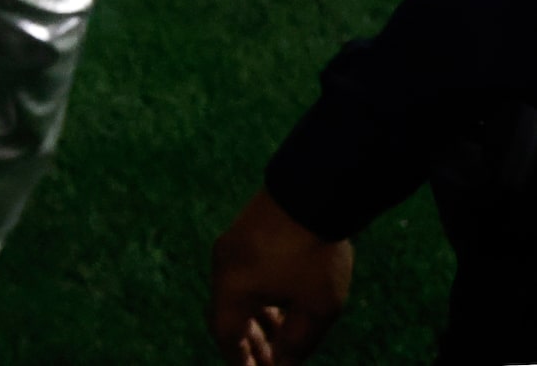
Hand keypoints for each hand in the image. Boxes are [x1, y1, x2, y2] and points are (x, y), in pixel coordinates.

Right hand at [208, 190, 350, 364]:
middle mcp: (223, 268)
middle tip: (270, 362)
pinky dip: (260, 297)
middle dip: (250, 343)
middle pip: (228, 316)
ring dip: (257, 320)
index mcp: (232, 289)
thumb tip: (284, 365)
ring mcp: (232, 247)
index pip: (227, 337)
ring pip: (238, 295)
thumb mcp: (315, 308)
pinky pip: (245, 276)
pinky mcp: (245, 233)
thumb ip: (298, 343)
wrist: (313, 191)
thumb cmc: (314, 255)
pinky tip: (283, 303)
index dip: (241, 361)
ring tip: (280, 338)